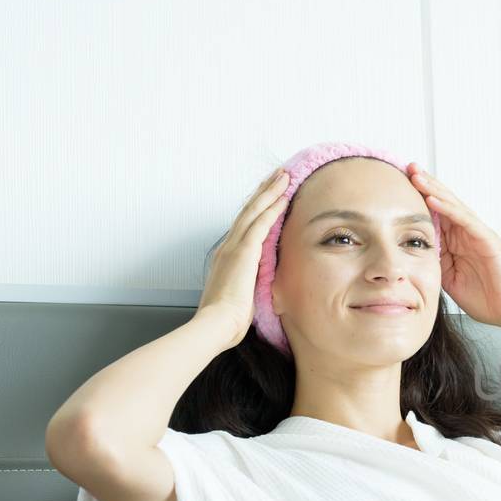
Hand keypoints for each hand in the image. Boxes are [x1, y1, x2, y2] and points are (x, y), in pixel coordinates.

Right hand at [196, 166, 289, 347]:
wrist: (217, 325)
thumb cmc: (228, 319)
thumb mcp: (243, 295)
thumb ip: (252, 283)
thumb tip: (263, 284)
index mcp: (228, 257)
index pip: (245, 226)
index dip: (257, 209)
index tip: (268, 196)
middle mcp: (228, 247)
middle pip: (248, 211)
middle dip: (263, 191)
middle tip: (277, 175)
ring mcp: (234, 248)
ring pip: (254, 211)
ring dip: (269, 192)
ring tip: (282, 176)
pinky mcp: (243, 252)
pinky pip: (260, 224)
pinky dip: (272, 209)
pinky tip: (283, 197)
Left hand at [406, 163, 500, 327]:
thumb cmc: (484, 296)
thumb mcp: (448, 277)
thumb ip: (434, 260)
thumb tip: (410, 252)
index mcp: (457, 241)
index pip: (436, 213)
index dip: (419, 198)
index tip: (399, 184)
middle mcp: (467, 232)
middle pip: (444, 202)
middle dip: (426, 184)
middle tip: (407, 167)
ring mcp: (478, 234)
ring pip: (453, 206)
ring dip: (434, 190)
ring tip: (417, 176)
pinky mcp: (487, 240)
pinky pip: (465, 221)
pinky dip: (449, 209)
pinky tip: (433, 200)